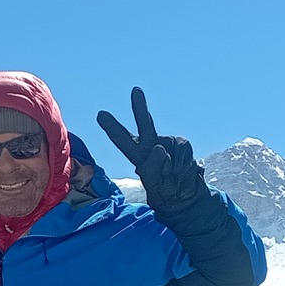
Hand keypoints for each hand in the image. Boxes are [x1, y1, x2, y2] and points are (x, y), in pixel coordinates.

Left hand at [96, 87, 204, 207]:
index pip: (122, 140)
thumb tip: (160, 148)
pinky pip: (182, 153)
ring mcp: (167, 143)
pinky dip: (182, 166)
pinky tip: (181, 172)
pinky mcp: (181, 144)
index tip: (101, 114)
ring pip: (167, 148)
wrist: (183, 195)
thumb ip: (154, 169)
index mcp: (137, 155)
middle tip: (135, 91)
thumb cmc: (163, 191)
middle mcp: (151, 144)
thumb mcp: (154, 185)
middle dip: (140, 107)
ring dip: (171, 168)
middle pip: (145, 124)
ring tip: (171, 178)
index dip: (113, 128)